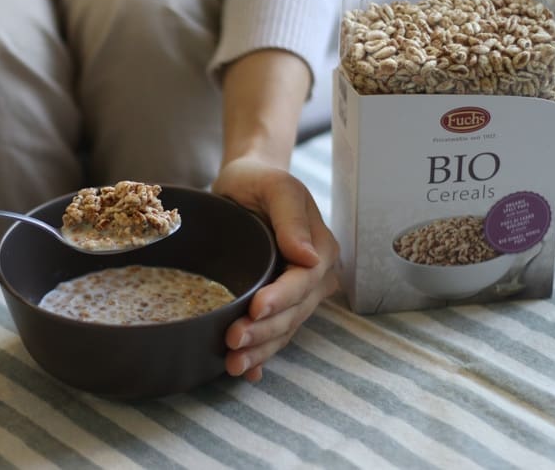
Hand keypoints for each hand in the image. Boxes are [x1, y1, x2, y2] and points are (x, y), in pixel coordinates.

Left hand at [212, 157, 339, 381]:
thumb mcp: (278, 187)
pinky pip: (273, 333)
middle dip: (265, 332)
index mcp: (321, 250)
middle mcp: (314, 278)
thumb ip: (291, 217)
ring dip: (260, 350)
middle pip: (293, 313)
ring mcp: (297, 295)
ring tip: (233, 364)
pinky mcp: (277, 304)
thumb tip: (307, 256)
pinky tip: (247, 372)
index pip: (303, 282)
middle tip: (233, 341)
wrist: (247, 184)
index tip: (256, 309)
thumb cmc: (261, 181)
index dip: (281, 298)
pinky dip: (262, 355)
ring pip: (283, 330)